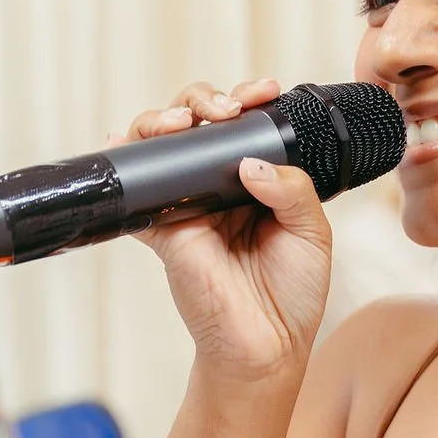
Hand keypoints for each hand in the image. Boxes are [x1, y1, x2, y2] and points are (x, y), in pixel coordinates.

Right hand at [122, 78, 332, 383]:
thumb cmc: (293, 293)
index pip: (244, 125)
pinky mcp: (162, 229)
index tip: (266, 91)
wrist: (267, 346)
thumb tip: (250, 163)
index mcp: (257, 180)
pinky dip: (127, 160)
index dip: (248, 100)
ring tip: (185, 120)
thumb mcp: (312, 232)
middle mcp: (218, 186)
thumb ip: (292, 189)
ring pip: (163, 144)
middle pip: (197, 122)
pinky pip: (137, 189)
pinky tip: (125, 141)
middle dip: (205, 99)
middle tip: (227, 110)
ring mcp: (187, 204)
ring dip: (165, 118)